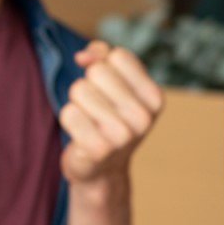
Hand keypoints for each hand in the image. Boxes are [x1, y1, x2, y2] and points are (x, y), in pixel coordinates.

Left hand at [59, 41, 162, 184]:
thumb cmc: (108, 117)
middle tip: (98, 110)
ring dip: (78, 104)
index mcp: (155, 98)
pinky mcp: (100, 149)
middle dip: (90, 86)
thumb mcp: (115, 83)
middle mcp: (144, 117)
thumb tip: (83, 56)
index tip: (109, 90)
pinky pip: (68, 112)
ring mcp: (124, 135)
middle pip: (97, 71)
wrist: (102, 169)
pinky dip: (69, 121)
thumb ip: (102, 55)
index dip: (105, 67)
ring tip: (91, 123)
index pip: (118, 56)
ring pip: (79, 89)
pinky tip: (82, 136)